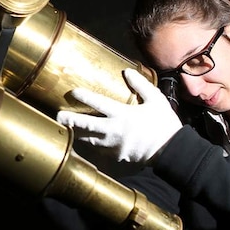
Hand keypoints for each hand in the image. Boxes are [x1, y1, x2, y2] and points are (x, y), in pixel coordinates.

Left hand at [56, 68, 181, 164]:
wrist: (172, 152)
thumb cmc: (164, 124)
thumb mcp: (156, 100)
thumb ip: (140, 85)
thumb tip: (127, 72)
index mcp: (124, 114)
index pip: (99, 103)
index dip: (84, 96)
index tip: (72, 91)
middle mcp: (115, 130)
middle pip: (86, 125)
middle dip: (70, 120)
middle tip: (58, 115)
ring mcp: (114, 146)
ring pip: (89, 140)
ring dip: (77, 133)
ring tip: (65, 128)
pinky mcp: (116, 157)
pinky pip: (99, 151)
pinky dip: (91, 145)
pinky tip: (85, 141)